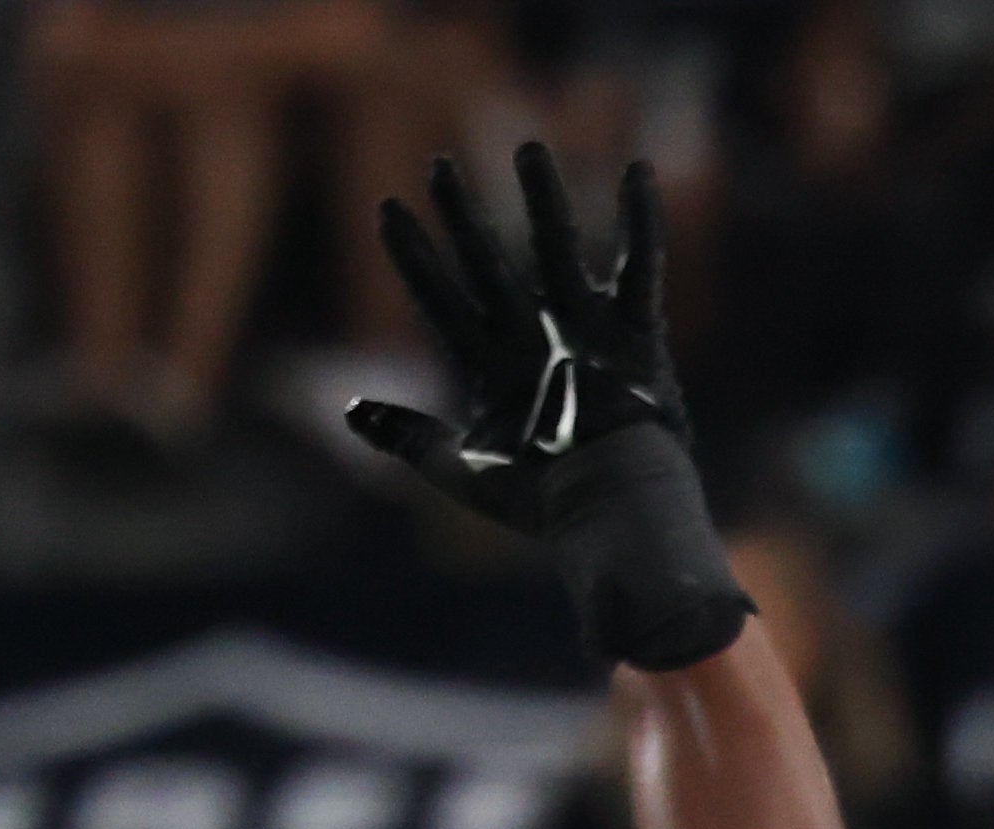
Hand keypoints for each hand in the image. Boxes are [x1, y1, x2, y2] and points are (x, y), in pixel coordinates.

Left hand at [345, 144, 746, 671]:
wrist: (614, 517)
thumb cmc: (543, 505)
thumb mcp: (462, 471)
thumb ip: (411, 437)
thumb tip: (352, 412)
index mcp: (495, 371)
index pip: (442, 301)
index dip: (415, 259)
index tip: (388, 210)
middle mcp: (537, 344)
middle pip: (492, 265)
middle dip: (464, 217)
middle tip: (440, 166)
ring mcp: (584, 337)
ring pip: (557, 252)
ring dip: (543, 200)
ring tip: (528, 146)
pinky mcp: (635, 339)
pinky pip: (640, 270)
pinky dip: (642, 221)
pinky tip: (635, 170)